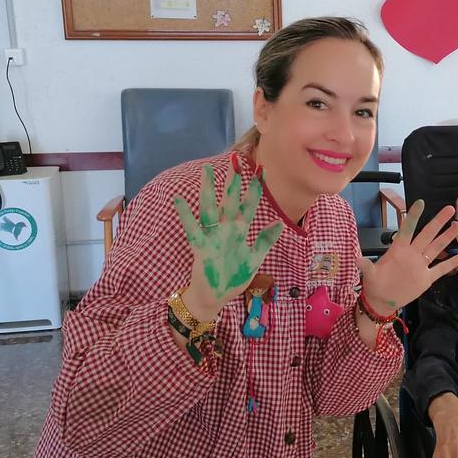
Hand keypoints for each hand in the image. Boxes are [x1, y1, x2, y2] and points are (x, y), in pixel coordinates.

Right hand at [173, 164, 283, 321]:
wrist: (216, 297)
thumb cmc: (234, 277)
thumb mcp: (254, 259)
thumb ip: (264, 241)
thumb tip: (279, 222)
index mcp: (240, 231)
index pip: (249, 205)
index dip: (254, 189)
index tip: (260, 170)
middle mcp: (226, 229)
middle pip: (229, 200)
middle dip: (232, 182)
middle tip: (235, 160)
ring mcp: (212, 236)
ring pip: (210, 208)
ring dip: (208, 190)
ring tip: (206, 171)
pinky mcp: (201, 246)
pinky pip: (193, 228)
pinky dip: (186, 215)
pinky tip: (179, 200)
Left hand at [357, 200, 457, 315]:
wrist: (382, 301)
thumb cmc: (375, 285)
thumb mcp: (370, 275)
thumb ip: (367, 266)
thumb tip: (357, 260)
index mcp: (399, 250)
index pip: (408, 229)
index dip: (413, 216)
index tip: (420, 203)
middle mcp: (412, 254)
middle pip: (427, 234)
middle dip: (438, 221)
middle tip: (450, 209)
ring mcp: (420, 265)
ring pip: (436, 248)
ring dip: (447, 237)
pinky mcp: (426, 278)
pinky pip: (440, 269)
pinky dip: (450, 263)